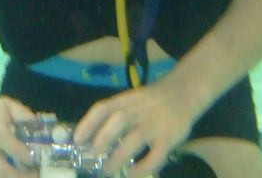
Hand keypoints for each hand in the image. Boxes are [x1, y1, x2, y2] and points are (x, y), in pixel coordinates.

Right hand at [0, 95, 37, 177]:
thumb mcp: (10, 105)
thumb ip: (25, 115)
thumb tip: (41, 127)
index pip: (8, 144)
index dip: (22, 153)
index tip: (36, 159)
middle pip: (0, 169)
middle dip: (19, 176)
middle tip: (36, 174)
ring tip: (29, 175)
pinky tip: (15, 174)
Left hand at [73, 78, 198, 176]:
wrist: (184, 92)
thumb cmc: (151, 100)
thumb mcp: (131, 100)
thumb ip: (115, 115)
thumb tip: (90, 138)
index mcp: (126, 100)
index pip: (103, 108)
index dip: (88, 123)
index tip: (77, 140)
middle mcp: (139, 110)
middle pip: (117, 121)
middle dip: (101, 139)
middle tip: (93, 155)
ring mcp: (155, 123)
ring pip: (134, 139)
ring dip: (118, 156)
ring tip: (108, 169)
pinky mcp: (170, 137)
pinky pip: (156, 155)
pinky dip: (143, 167)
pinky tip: (132, 173)